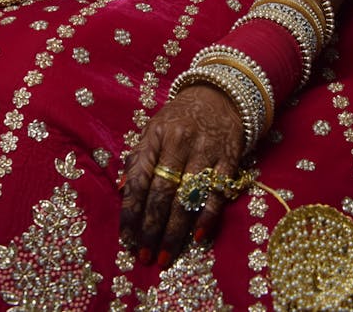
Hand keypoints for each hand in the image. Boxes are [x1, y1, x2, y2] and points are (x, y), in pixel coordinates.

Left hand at [119, 84, 244, 266]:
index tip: (126, 238)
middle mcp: (180, 142)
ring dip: (175, 231)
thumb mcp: (154, 130)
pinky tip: (197, 238)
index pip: (140, 178)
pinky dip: (207, 217)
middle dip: (151, 229)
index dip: (131, 211)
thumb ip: (139, 159)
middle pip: (162, 193)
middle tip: (144, 256)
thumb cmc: (179, 118)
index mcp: (157, 135)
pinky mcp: (229, 158)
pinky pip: (217, 194)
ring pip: (188, 198)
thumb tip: (123, 191)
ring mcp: (206, 151)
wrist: (219, 94)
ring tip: (165, 256)